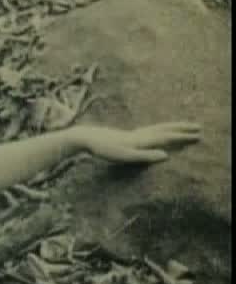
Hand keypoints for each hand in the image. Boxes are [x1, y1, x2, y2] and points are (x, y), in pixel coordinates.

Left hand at [73, 122, 201, 163]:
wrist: (84, 138)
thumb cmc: (103, 149)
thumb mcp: (124, 156)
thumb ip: (145, 156)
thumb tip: (166, 155)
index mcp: (140, 139)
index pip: (166, 137)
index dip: (182, 136)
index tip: (198, 134)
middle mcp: (138, 135)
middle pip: (163, 129)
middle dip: (180, 129)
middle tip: (197, 127)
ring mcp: (130, 134)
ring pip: (155, 129)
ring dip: (169, 128)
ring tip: (179, 127)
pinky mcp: (124, 136)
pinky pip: (146, 131)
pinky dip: (155, 131)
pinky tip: (151, 134)